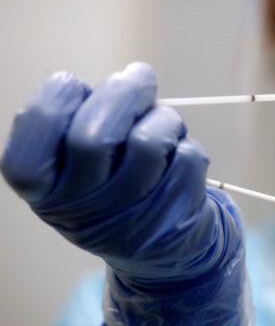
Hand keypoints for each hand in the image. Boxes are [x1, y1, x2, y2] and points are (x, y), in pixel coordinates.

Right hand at [1, 62, 248, 325]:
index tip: (76, 87)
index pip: (36, 129)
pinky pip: (188, 156)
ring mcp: (129, 217)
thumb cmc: (111, 187)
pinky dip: (186, 145)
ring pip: (149, 142)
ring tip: (163, 124)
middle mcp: (79, 208)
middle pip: (93, 136)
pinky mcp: (175, 214)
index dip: (59, 95)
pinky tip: (177, 157)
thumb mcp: (77, 163)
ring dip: (163, 118)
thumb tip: (131, 78)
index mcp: (44, 189)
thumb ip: (85, 119)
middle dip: (123, 92)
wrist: (157, 248)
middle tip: (138, 77)